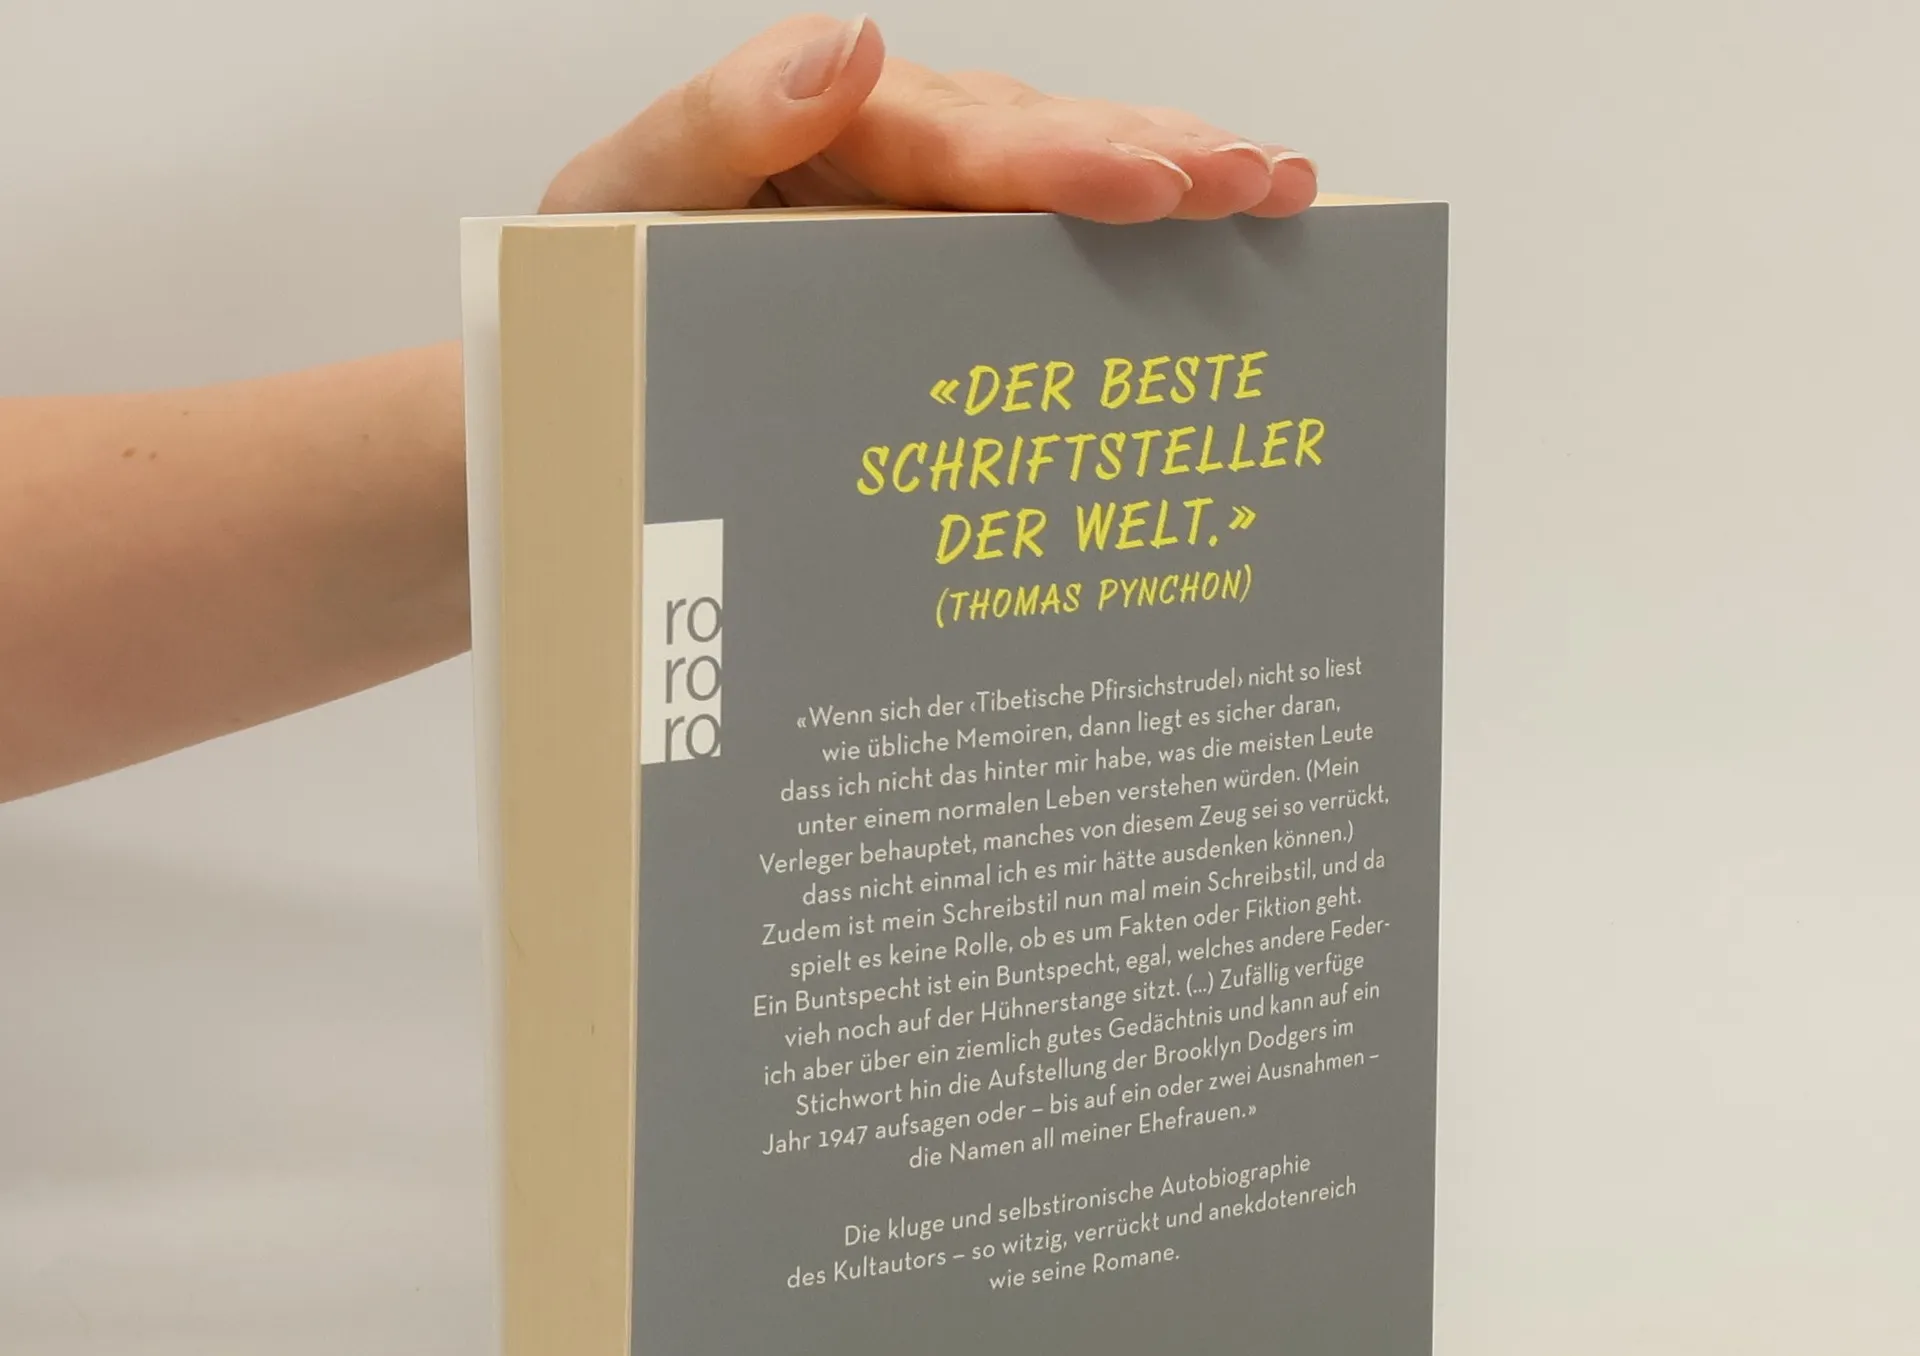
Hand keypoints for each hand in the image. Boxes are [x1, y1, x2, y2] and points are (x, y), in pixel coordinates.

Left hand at [541, 15, 1315, 224]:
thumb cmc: (602, 275)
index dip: (1066, 157)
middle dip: (1162, 153)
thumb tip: (846, 47)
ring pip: (1068, 181)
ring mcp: (932, 212)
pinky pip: (1048, 252)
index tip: (1155, 180)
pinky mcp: (943, 271)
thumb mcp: (625, 198)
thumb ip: (719, 125)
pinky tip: (1211, 253)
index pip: (965, 136)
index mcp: (833, 124)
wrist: (585, 371)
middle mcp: (899, 151)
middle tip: (1263, 180)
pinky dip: (1135, 251)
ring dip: (1177, 180)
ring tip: (1275, 191)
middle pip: (1046, 139)